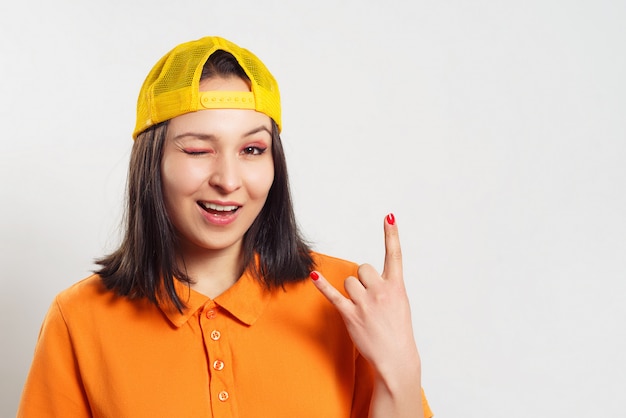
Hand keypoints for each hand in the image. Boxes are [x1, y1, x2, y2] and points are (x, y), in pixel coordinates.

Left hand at [311, 214, 419, 377]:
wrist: (396, 357)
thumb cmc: (398, 331)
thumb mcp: (401, 304)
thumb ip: (387, 286)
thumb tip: (368, 277)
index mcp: (397, 286)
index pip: (395, 255)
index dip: (391, 235)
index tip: (388, 217)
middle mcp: (381, 291)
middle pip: (363, 268)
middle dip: (363, 279)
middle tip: (371, 299)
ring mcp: (365, 302)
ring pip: (349, 281)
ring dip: (352, 292)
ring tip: (363, 310)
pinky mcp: (350, 314)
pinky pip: (333, 295)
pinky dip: (322, 285)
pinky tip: (313, 276)